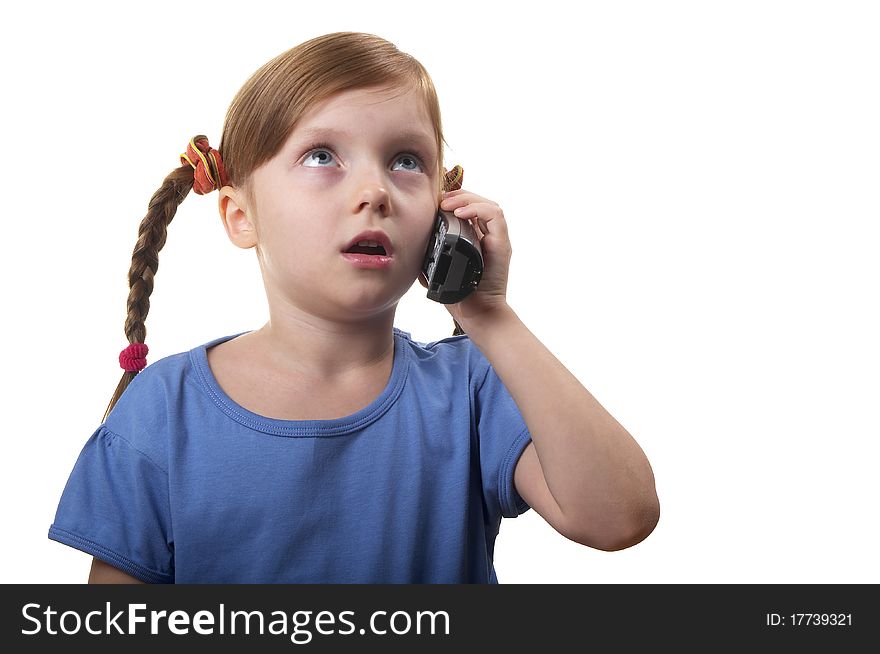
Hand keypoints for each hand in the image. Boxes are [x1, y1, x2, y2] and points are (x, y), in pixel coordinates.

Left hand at [433, 188, 512, 327]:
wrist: (477, 314)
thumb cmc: (459, 295)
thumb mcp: (437, 269)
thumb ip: (429, 255)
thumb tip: (411, 243)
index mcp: (474, 239)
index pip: (468, 209)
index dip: (453, 200)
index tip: (435, 203)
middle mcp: (488, 237)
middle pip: (478, 202)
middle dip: (458, 196)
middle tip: (440, 200)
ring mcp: (496, 239)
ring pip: (488, 205)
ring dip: (467, 199)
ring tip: (448, 205)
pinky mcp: (502, 244)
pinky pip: (495, 215)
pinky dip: (478, 209)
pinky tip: (460, 214)